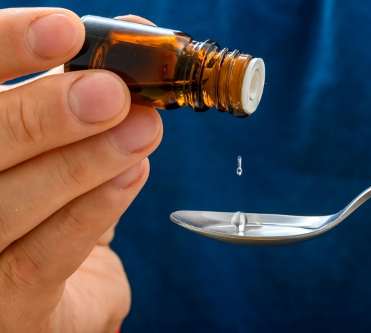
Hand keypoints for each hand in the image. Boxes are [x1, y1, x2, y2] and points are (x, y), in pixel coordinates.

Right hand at [0, 8, 162, 332]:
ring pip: (8, 203)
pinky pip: (43, 257)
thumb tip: (132, 34)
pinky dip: (91, 210)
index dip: (2, 50)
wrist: (41, 296)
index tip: (65, 29)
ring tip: (139, 129)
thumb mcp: (56, 145)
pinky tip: (131, 174)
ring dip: (81, 161)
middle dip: (44, 115)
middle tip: (111, 91)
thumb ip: (81, 93)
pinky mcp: (4, 308)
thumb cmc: (47, 208)